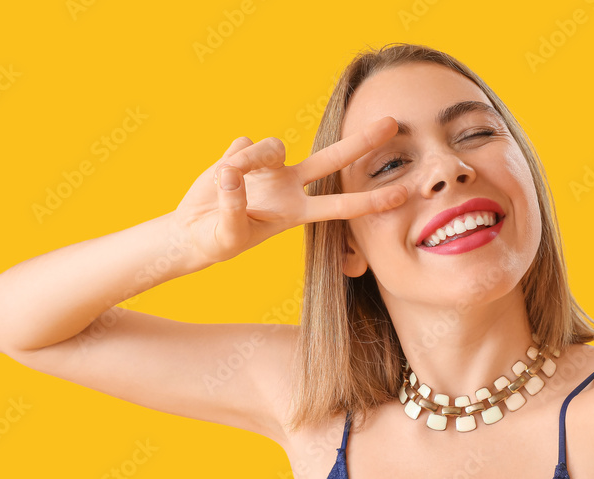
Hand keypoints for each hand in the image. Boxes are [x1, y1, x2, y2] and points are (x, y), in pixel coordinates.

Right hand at [173, 116, 407, 264]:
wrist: (192, 230)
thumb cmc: (215, 242)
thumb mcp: (226, 235)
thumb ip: (232, 207)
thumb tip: (233, 174)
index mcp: (294, 212)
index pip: (339, 206)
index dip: (370, 201)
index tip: (402, 196)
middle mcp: (288, 186)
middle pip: (332, 159)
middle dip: (362, 141)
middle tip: (393, 122)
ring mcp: (268, 168)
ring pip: (271, 146)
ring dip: (249, 160)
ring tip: (224, 179)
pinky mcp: (244, 154)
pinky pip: (241, 146)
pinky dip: (228, 160)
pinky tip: (218, 177)